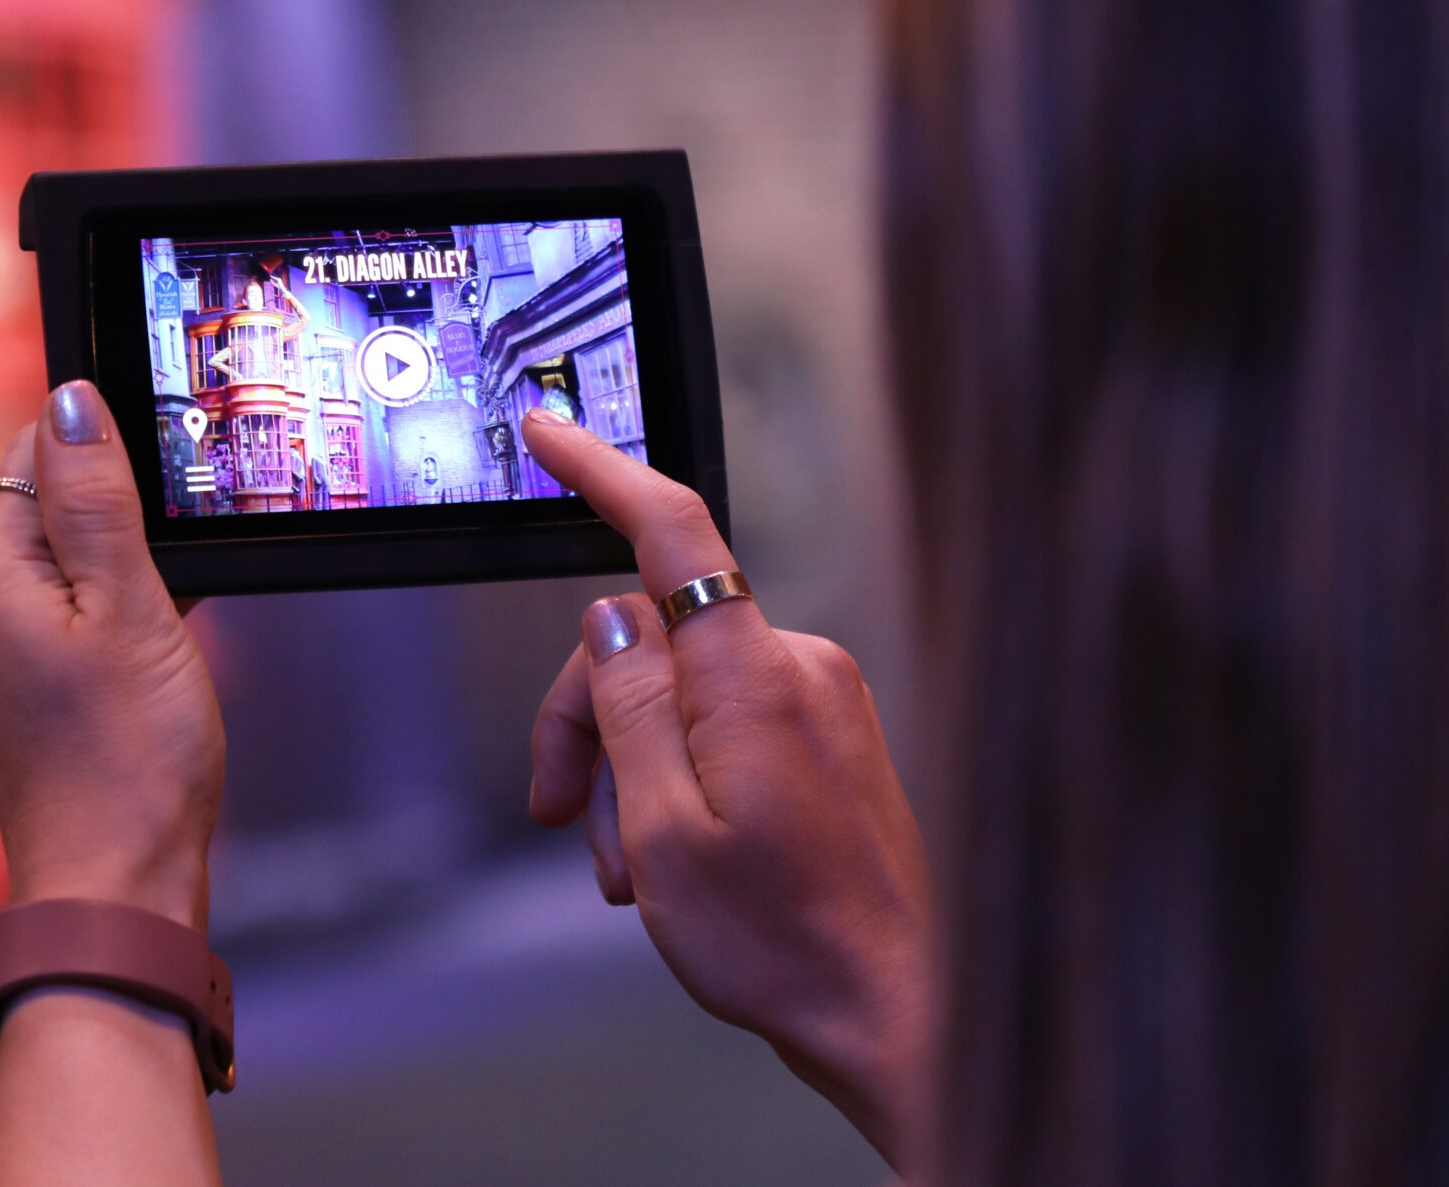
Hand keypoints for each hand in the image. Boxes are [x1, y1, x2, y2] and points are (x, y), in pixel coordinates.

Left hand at [0, 382, 225, 930]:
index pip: (31, 455)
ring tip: (172, 614)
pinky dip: (115, 618)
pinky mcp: (26, 699)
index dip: (102, 447)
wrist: (116, 887)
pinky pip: (69, 621)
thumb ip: (98, 499)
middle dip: (117, 511)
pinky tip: (161, 651)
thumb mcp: (131, 606)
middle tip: (181, 549)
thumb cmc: (130, 759)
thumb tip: (71, 401)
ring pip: (63, 568)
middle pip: (45, 509)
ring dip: (121, 570)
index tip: (165, 468)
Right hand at [523, 410, 931, 1168]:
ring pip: (680, 693)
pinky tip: (672, 859)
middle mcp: (799, 666)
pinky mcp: (830, 736)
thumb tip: (609, 616)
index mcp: (754, 676)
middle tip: (561, 814)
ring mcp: (821, 701)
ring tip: (634, 871)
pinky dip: (680, 778)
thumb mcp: (661, 830)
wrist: (897, 1014)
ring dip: (633, 772)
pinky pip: (724, 725)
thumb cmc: (786, 942)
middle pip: (651, 638)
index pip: (671, 531)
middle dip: (589, 720)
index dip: (601, 472)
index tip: (552, 434)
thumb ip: (628, 704)